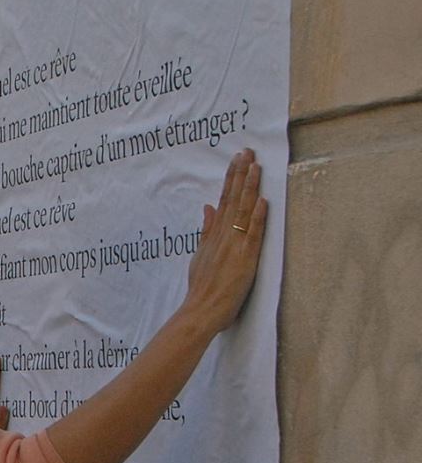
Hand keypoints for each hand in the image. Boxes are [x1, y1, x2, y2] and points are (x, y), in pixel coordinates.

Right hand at [180, 148, 268, 336]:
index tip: (237, 159)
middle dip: (241, 174)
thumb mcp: (200, 254)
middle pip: (232, 200)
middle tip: (248, 152)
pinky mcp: (244, 259)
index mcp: (214, 235)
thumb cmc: (201, 289)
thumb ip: (206, 230)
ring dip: (249, 188)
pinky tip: (262, 200)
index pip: (223, 200)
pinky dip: (257, 217)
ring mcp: (233, 247)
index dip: (231, 179)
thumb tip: (208, 206)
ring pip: (242, 211)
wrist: (200, 311)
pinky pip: (252, 234)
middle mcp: (223, 237)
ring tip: (255, 166)